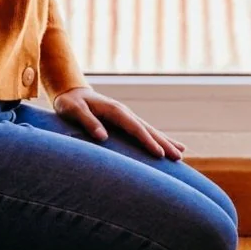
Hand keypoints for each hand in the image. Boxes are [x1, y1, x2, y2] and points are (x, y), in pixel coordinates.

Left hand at [53, 86, 186, 159]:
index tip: (160, 153)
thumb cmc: (70, 103)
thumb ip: (88, 122)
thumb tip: (103, 137)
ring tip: (181, 153)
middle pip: (148, 129)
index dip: (148, 141)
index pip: (136, 128)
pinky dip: (156, 138)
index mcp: (115, 111)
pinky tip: (166, 146)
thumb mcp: (73, 110)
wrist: (71, 92)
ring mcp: (126, 116)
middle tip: (179, 157)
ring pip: (150, 130)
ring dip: (165, 141)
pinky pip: (144, 131)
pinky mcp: (125, 121)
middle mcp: (125, 113)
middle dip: (164, 143)